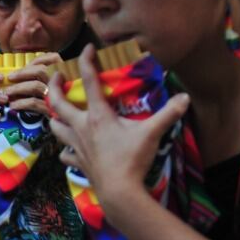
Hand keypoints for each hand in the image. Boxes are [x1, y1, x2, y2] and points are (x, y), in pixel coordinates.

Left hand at [4, 52, 61, 115]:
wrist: (70, 124)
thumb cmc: (60, 105)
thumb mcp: (53, 87)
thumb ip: (41, 77)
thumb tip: (20, 73)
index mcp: (64, 73)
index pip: (52, 59)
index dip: (34, 62)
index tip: (17, 70)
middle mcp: (63, 83)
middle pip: (41, 71)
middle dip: (22, 73)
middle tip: (9, 79)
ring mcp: (58, 97)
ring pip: (36, 86)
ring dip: (19, 88)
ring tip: (8, 93)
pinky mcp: (53, 111)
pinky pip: (35, 104)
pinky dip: (21, 103)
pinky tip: (14, 106)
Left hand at [47, 45, 188, 207]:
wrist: (119, 191)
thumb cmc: (132, 159)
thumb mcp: (152, 133)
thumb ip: (168, 113)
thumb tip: (185, 97)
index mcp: (98, 116)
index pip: (89, 82)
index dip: (85, 62)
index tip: (86, 48)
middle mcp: (82, 128)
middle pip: (58, 104)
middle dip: (54, 88)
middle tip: (55, 77)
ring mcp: (76, 146)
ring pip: (56, 128)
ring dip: (55, 118)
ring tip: (58, 113)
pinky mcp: (78, 162)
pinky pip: (65, 154)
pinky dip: (64, 150)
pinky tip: (67, 150)